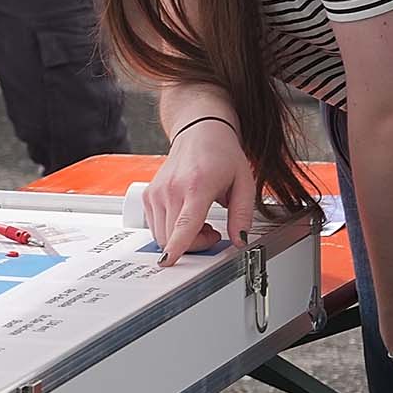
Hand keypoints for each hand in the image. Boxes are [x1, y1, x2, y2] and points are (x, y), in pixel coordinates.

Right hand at [145, 118, 255, 264]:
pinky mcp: (148, 196)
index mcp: (197, 185)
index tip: (169, 260)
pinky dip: (170, 231)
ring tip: (200, 223)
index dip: (178, 245)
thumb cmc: (221, 154)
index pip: (184, 223)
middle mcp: (171, 189)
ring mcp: (156, 192)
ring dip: (182, 239)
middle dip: (194, 245)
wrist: (199, 131)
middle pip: (172, 236)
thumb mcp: (244, 183)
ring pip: (162, 235)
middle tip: (213, 233)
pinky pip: (155, 227)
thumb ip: (242, 215)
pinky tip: (185, 218)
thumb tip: (240, 240)